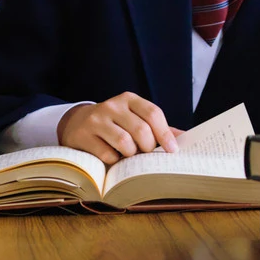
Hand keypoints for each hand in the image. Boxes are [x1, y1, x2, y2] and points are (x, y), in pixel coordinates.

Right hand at [58, 92, 181, 163]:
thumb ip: (156, 127)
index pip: (153, 113)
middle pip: (140, 130)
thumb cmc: (114, 124)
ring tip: (128, 155)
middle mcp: (112, 106)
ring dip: (131, 155)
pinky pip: (107, 154)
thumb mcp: (133, 118)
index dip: (165, 133)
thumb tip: (183, 138)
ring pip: (124, 143)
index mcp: (129, 99)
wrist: (76, 123)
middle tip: (146, 154)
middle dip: (147, 147)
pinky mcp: (82, 136)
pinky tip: (112, 157)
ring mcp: (96, 120)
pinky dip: (114, 160)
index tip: (173, 150)